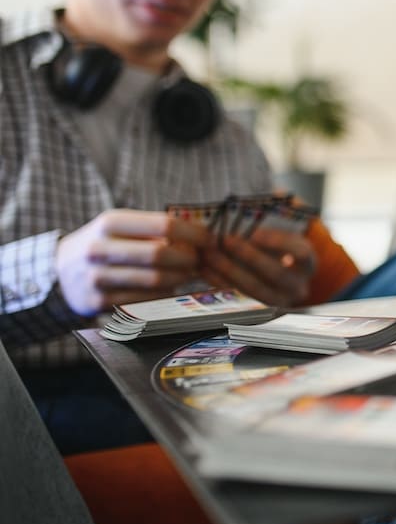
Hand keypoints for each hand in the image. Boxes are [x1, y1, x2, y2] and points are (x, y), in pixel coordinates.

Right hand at [56, 210, 207, 315]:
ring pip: (155, 279)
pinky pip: (145, 299)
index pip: (163, 224)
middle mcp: (99, 248)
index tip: (210, 239)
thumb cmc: (102, 244)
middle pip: (160, 253)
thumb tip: (200, 234)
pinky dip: (164, 294)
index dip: (193, 233)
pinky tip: (170, 288)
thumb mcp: (119, 227)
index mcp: (109, 222)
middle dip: (188, 258)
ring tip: (188, 274)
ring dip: (180, 278)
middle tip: (199, 260)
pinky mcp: (97, 301)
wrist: (57, 272)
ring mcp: (96, 277)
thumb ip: (154, 229)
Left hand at [201, 228, 316, 307]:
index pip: (300, 252)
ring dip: (229, 270)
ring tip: (209, 254)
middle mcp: (298, 284)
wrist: (281, 270)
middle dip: (248, 256)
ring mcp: (280, 299)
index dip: (278, 242)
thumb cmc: (279, 242)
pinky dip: (221, 282)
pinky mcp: (258, 307)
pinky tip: (206, 269)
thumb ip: (274, 218)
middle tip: (225, 240)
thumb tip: (259, 199)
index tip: (254, 232)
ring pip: (255, 288)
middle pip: (276, 272)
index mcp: (308, 261)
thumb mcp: (283, 230)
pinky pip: (240, 297)